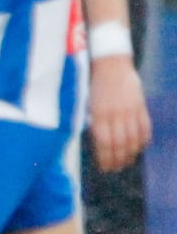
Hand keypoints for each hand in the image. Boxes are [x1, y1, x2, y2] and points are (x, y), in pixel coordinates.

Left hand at [87, 57, 152, 172]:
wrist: (111, 64)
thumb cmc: (96, 86)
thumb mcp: (89, 105)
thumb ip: (94, 123)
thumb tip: (99, 144)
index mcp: (98, 114)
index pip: (103, 143)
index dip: (105, 159)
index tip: (105, 168)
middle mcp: (115, 114)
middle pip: (119, 145)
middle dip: (118, 160)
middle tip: (116, 168)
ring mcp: (130, 111)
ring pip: (133, 139)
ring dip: (131, 153)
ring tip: (127, 161)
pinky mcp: (140, 106)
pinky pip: (145, 128)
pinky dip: (143, 140)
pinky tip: (139, 147)